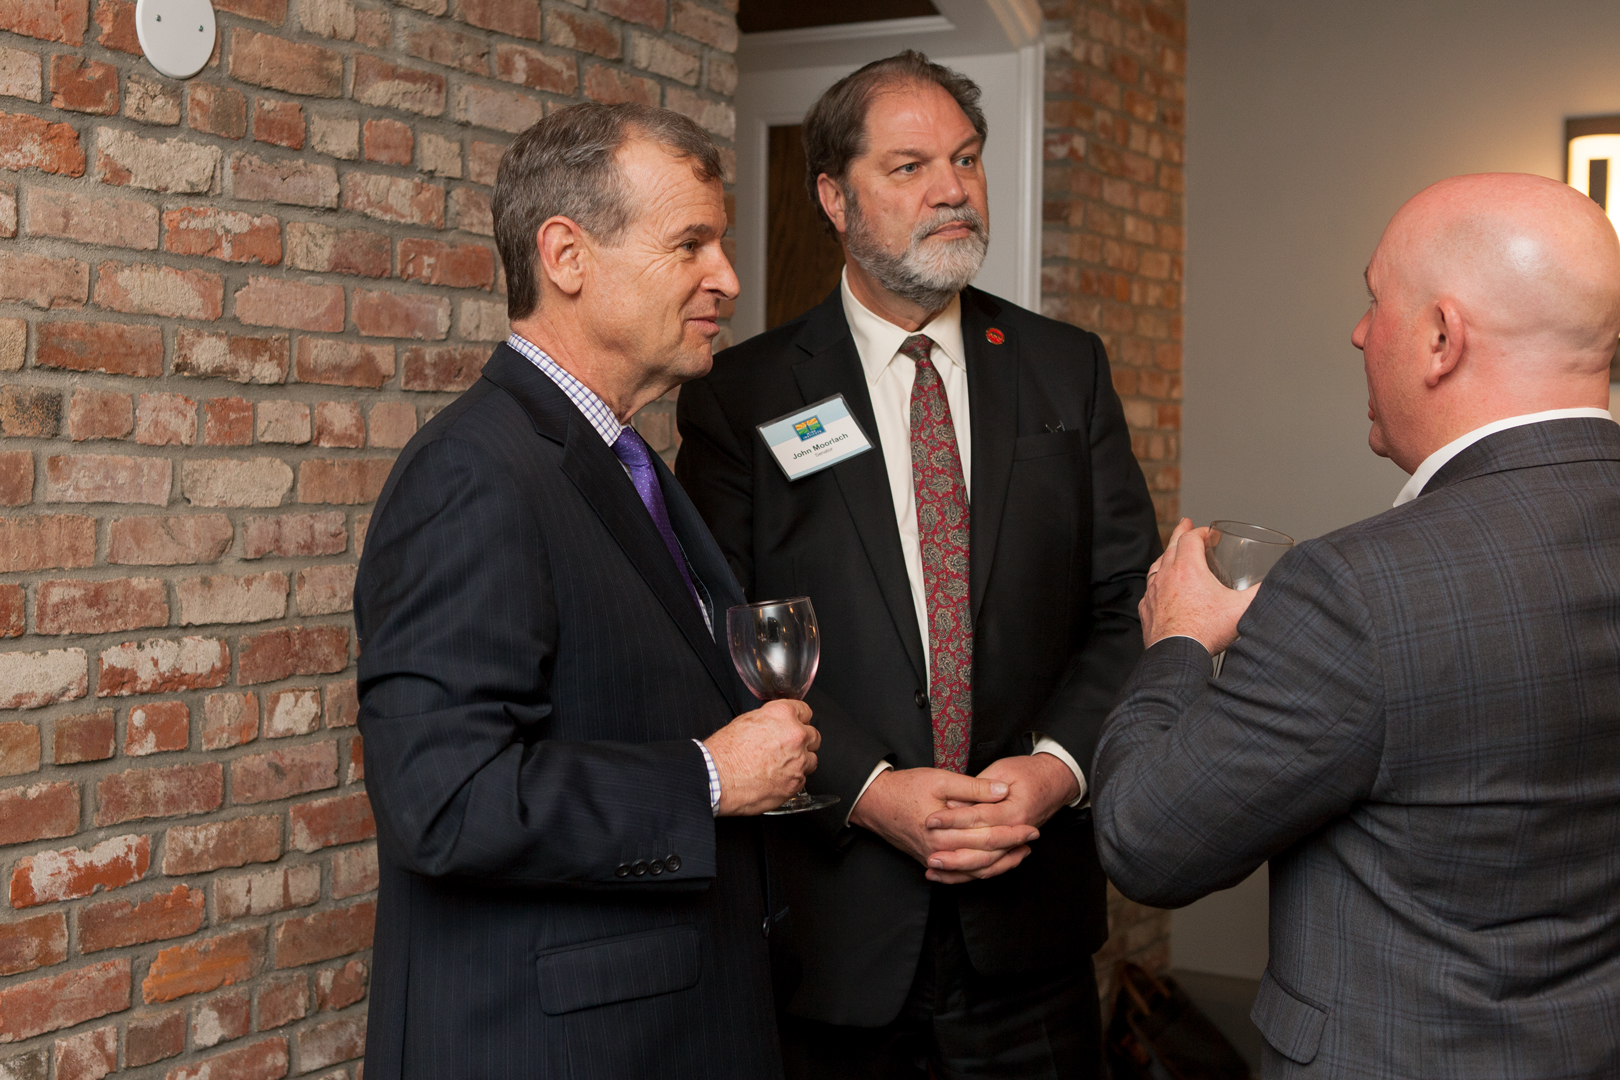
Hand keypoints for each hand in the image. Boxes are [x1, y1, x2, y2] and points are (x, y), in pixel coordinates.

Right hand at [704, 699, 818, 815]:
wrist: (718, 777)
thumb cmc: (725, 751)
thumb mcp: (746, 720)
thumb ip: (770, 720)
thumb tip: (776, 725)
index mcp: (783, 714)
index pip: (805, 711)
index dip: (799, 719)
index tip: (797, 725)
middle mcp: (796, 735)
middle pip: (814, 735)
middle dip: (803, 741)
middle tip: (788, 748)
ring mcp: (799, 760)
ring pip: (812, 759)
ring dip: (800, 762)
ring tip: (780, 766)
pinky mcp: (796, 783)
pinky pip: (802, 780)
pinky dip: (792, 780)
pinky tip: (776, 779)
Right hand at [848, 767, 1020, 880]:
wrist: (875, 803)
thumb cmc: (906, 787)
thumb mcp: (941, 779)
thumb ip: (974, 787)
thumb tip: (1003, 792)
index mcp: (945, 832)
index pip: (989, 838)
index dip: (1013, 833)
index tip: (1032, 827)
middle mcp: (940, 852)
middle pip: (985, 858)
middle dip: (1012, 849)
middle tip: (1032, 839)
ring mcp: (933, 860)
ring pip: (974, 872)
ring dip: (1000, 864)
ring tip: (1019, 854)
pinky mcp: (929, 861)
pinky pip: (959, 875)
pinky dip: (978, 872)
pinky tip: (992, 866)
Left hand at [921, 754, 1079, 882]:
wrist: (1056, 780)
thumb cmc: (1028, 771)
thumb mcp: (1002, 769)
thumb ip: (977, 788)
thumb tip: (953, 803)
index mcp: (1014, 811)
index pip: (978, 818)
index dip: (952, 819)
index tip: (930, 820)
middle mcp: (1017, 830)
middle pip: (982, 848)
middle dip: (953, 853)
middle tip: (929, 854)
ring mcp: (1017, 842)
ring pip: (987, 864)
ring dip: (959, 868)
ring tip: (934, 868)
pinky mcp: (1012, 847)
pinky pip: (992, 867)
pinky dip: (971, 872)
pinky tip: (950, 873)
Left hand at [1140, 518, 1258, 652]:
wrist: (1177, 655)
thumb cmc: (1205, 632)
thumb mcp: (1241, 608)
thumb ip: (1260, 593)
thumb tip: (1278, 585)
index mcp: (1188, 569)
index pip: (1190, 538)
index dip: (1200, 532)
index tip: (1209, 533)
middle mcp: (1167, 576)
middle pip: (1172, 546)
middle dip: (1181, 533)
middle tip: (1184, 523)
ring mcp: (1154, 593)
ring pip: (1157, 565)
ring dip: (1167, 555)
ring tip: (1171, 551)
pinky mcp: (1147, 609)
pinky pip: (1150, 588)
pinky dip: (1157, 581)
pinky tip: (1161, 585)